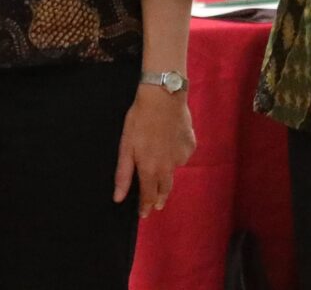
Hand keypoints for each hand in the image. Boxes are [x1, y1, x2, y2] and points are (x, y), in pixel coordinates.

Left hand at [114, 84, 197, 215]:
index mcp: (150, 169)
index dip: (146, 206)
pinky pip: (182, 155)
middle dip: (159, 197)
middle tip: (156, 203)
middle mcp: (168, 167)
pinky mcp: (191, 145)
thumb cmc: (140, 120)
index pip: (149, 196)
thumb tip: (119, 198)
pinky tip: (170, 141)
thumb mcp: (126, 146)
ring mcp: (182, 156)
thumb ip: (123, 174)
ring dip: (167, 171)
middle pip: (165, 189)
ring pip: (173, 170)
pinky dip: (176, 154)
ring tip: (160, 158)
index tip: (144, 214)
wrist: (164, 96)